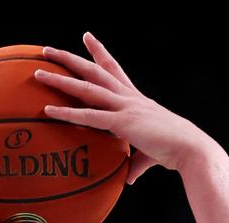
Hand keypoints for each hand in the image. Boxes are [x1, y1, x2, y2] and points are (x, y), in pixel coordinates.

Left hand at [34, 32, 216, 182]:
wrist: (190, 148)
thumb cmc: (174, 151)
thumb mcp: (149, 154)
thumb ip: (134, 164)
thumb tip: (127, 180)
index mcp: (136, 99)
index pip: (114, 70)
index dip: (99, 53)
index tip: (86, 36)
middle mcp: (129, 97)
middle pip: (94, 71)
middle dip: (70, 58)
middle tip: (47, 49)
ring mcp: (125, 107)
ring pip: (86, 88)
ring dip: (61, 79)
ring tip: (38, 72)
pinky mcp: (123, 123)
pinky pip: (89, 116)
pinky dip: (67, 113)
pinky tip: (48, 110)